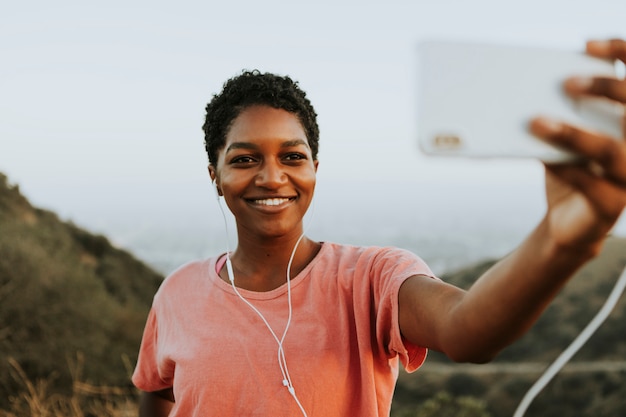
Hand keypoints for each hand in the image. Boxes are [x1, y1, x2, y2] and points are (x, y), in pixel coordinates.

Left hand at [530, 39, 625, 250]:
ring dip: (574, 134)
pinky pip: (593, 186)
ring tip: (537, 122)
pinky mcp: (611, 207)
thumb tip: (526, 92)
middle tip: (566, 82)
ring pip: (612, 151)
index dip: (620, 55)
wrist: (565, 222)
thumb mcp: (563, 140)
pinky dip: (567, 169)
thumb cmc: (567, 172)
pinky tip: (545, 158)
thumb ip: (558, 118)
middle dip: (603, 89)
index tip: (587, 45)